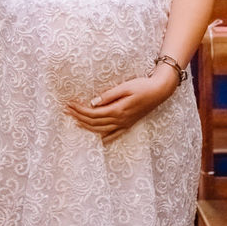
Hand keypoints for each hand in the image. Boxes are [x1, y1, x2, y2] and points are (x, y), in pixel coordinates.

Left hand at [65, 69, 179, 143]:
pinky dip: (104, 137)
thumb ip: (108, 96)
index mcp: (117, 110)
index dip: (79, 110)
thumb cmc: (142, 86)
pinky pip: (114, 135)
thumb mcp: (125, 87)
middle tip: (67, 111)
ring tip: (75, 121)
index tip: (69, 104)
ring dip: (87, 126)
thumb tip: (92, 103)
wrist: (159, 91)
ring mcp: (124, 124)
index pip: (92, 113)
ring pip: (101, 130)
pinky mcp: (129, 124)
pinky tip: (99, 139)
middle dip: (79, 117)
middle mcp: (120, 120)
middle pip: (94, 122)